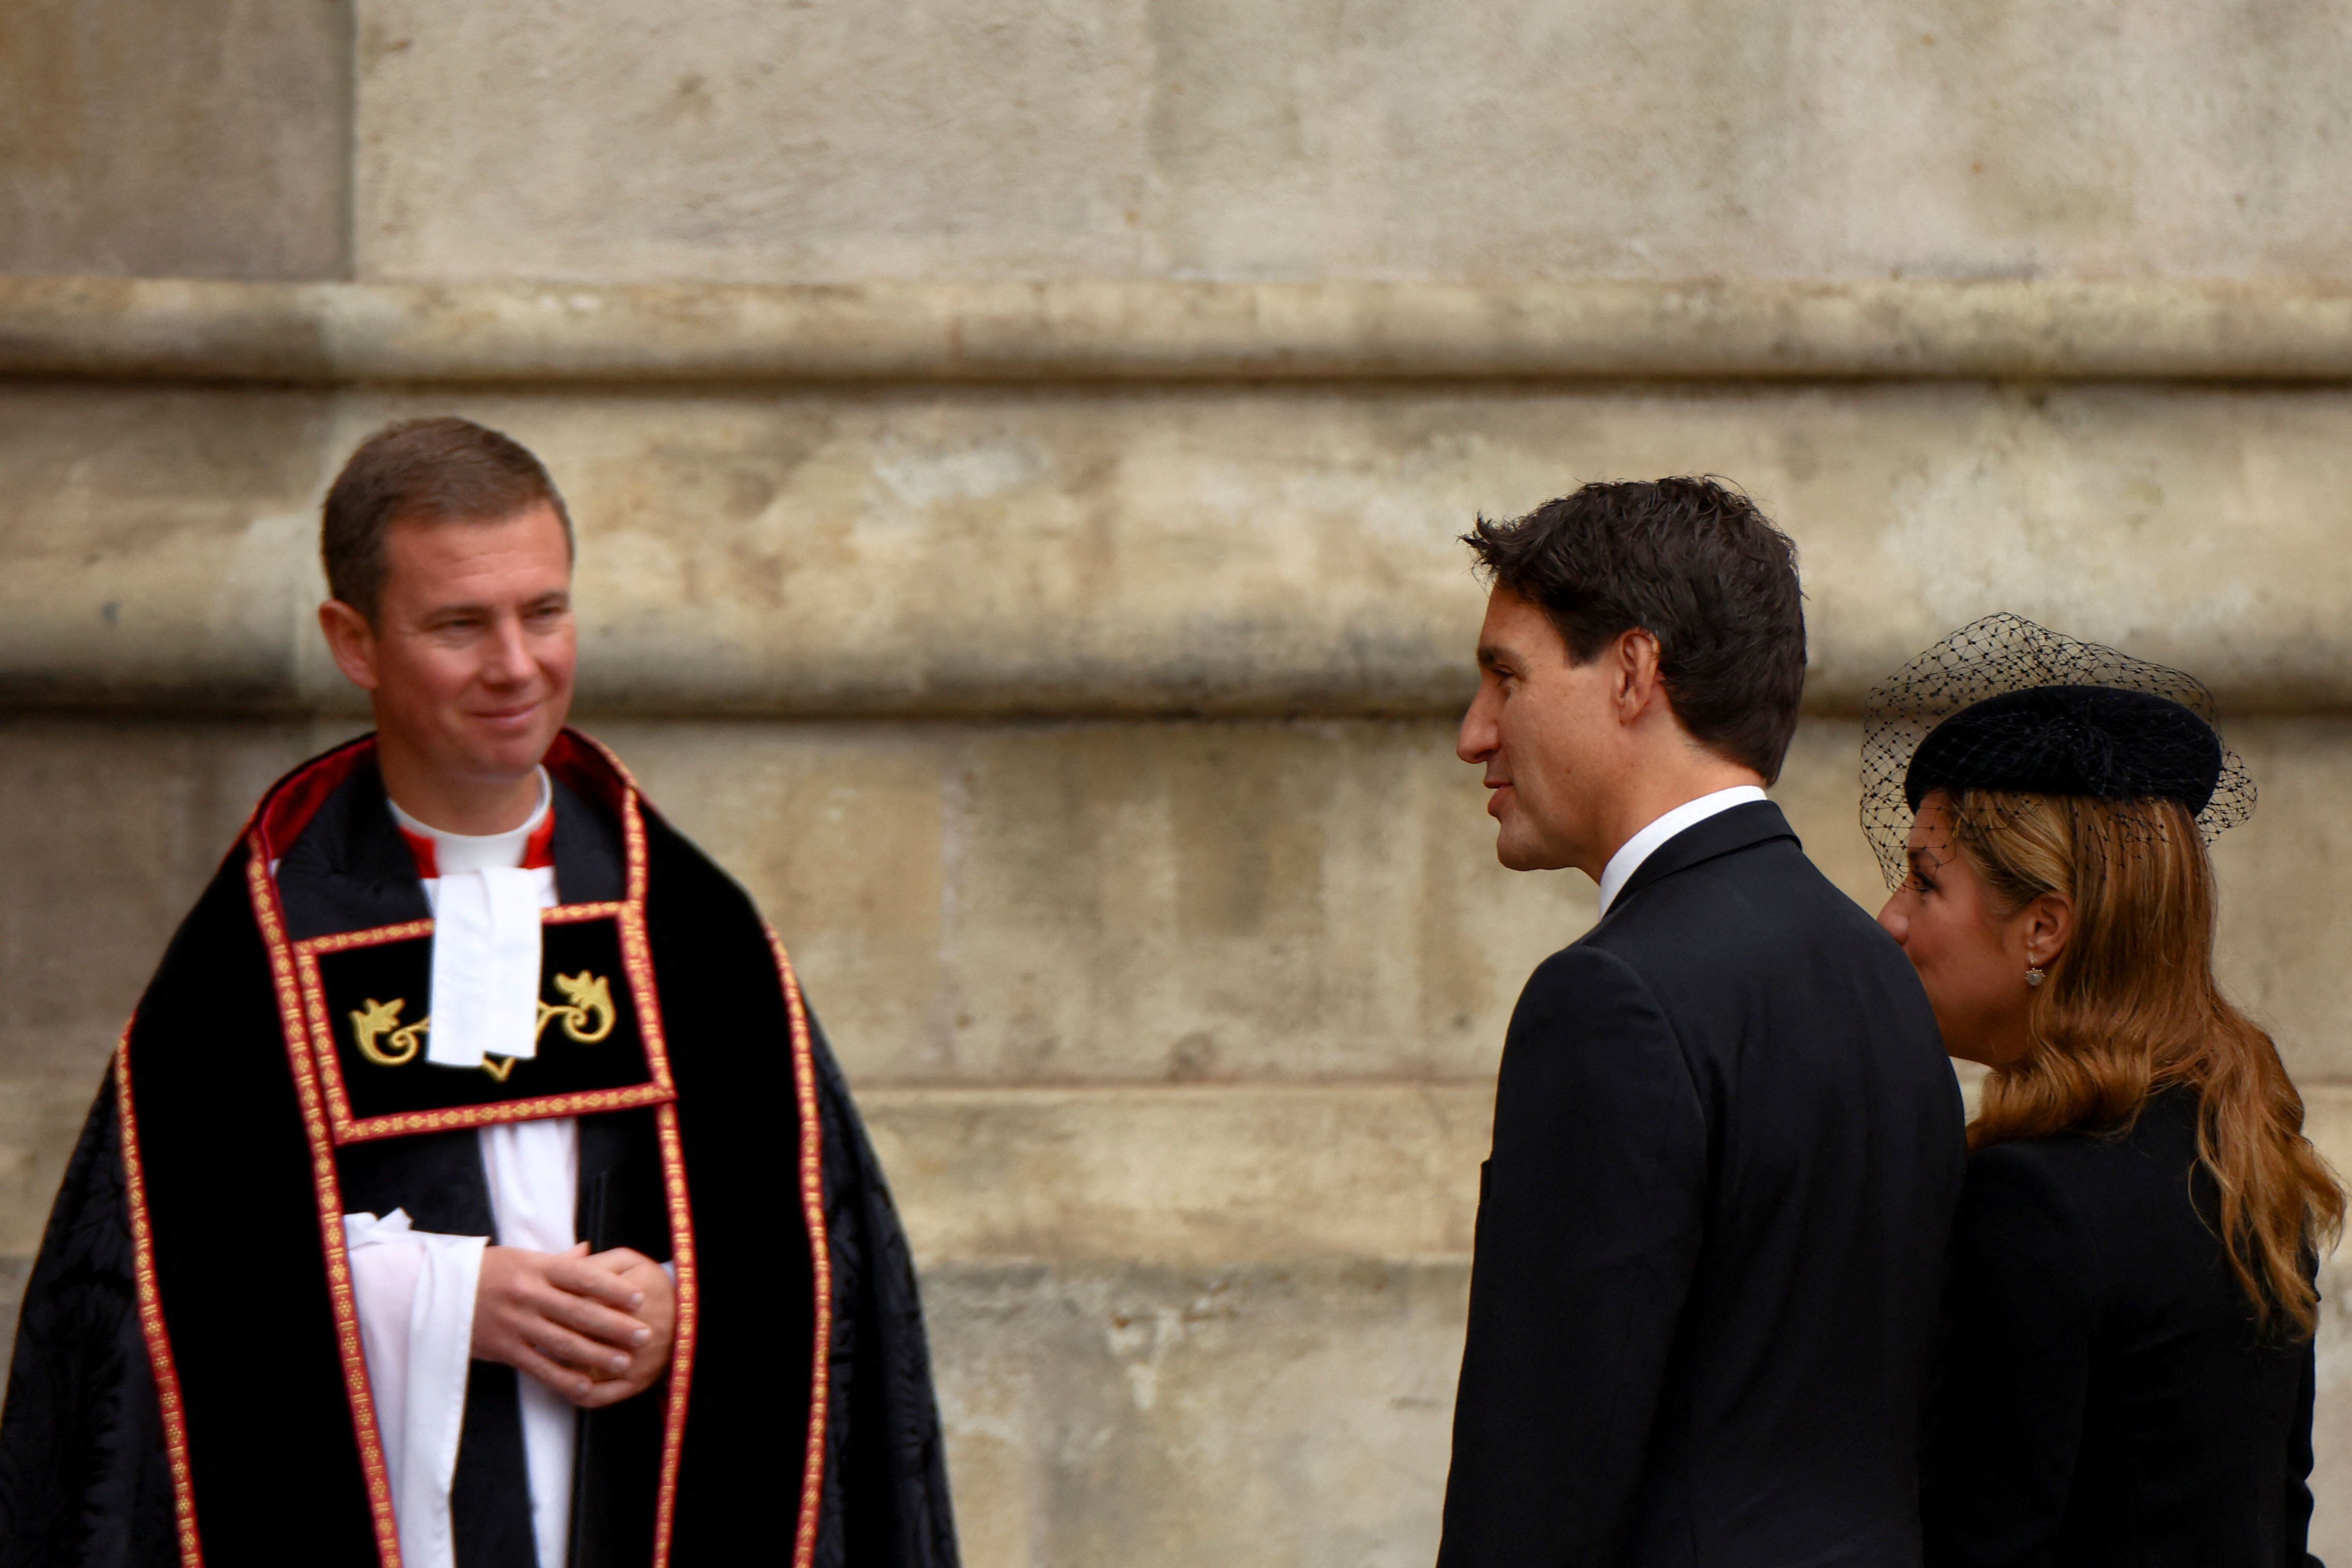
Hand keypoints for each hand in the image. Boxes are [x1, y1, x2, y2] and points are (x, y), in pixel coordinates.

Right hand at [472, 1243, 665, 1407]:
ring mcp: (516, 1323)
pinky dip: (564, 1378)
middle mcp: (529, 1295)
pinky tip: (586, 1386)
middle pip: (580, 1312)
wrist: (438, 1291)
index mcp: (537, 1268)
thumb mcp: (522, 1258)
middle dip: (615, 1326)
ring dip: (598, 1355)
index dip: (614, 1289)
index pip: (584, 1278)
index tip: (639, 1299)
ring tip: (624, 1362)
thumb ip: (559, 1261)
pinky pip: (539, 1366)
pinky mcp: (504, 1349)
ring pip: (564, 1342)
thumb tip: (591, 1252)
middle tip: (644, 1335)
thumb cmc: (488, 1271)